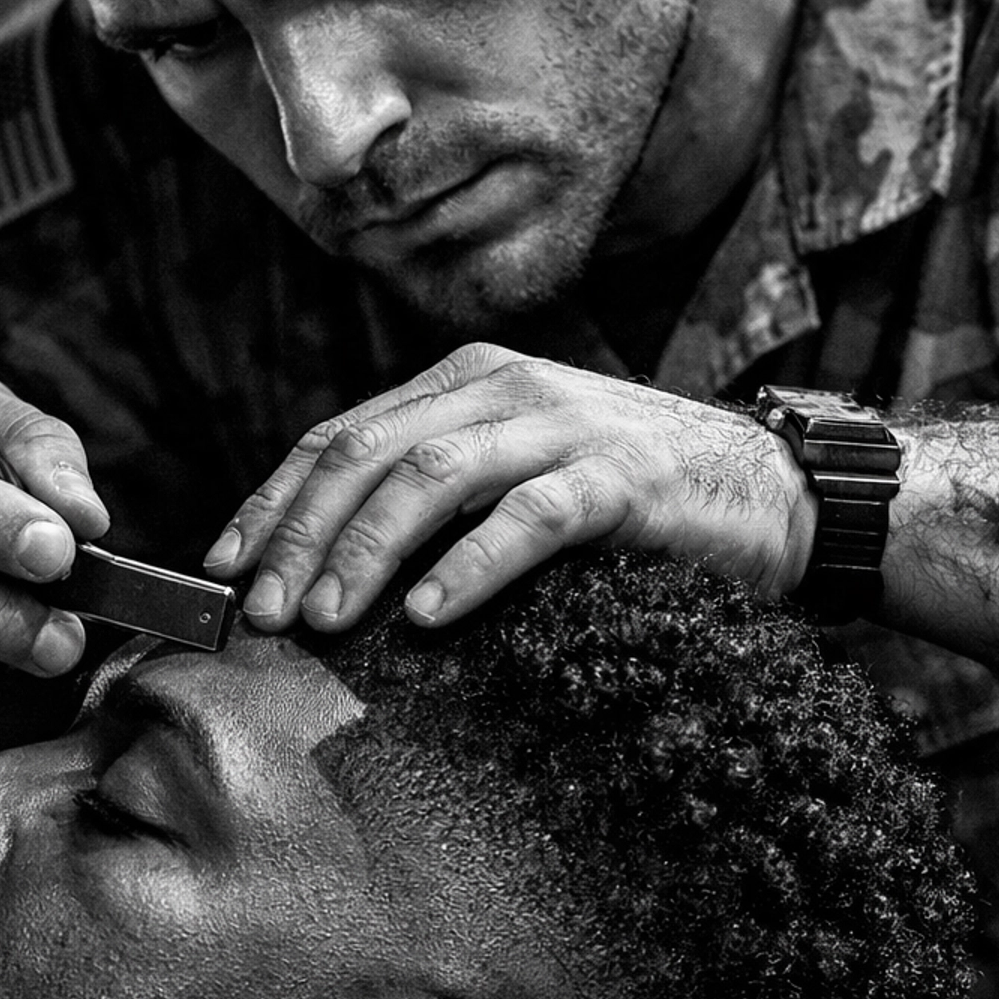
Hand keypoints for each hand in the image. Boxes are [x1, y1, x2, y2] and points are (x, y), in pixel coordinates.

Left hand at [205, 342, 814, 631]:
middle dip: (298, 534)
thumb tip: (324, 559)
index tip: (223, 568)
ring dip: (363, 551)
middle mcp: (504, 387)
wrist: (775, 492)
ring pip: (431, 478)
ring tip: (321, 618)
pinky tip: (426, 616)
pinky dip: (468, 568)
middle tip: (259, 610)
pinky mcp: (622, 479)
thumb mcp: (519, 467)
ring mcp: (564, 426)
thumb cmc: (634, 498)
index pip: (339, 434)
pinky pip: (528, 518)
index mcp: (467, 379)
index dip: (272, 500)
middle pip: (366, 453)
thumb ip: (436, 487)